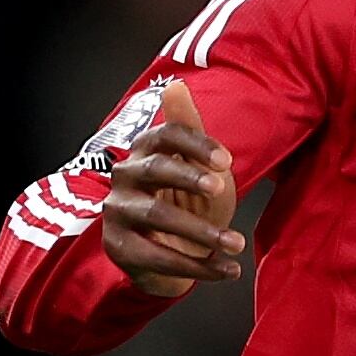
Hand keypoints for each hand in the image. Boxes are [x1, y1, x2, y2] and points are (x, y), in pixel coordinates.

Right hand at [98, 78, 244, 296]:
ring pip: (156, 216)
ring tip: (237, 244)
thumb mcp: (196, 167)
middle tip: (223, 190)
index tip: (228, 162)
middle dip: (190, 178)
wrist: (167, 251)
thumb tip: (176, 85)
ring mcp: (118, 211)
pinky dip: (198, 266)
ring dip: (202, 231)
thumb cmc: (185, 200)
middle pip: (156, 170)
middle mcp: (125, 175)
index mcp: (146, 149)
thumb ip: (189, 130)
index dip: (196, 144)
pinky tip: (228, 270)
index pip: (165, 135)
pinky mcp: (119, 246)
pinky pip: (159, 256)